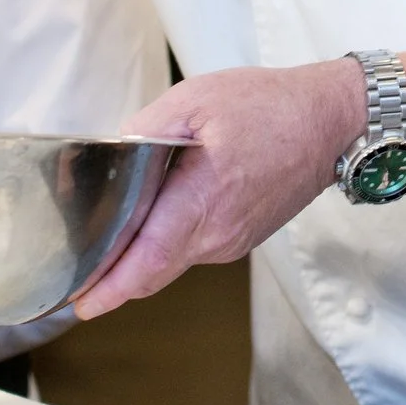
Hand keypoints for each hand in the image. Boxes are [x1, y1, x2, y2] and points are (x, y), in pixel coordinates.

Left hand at [73, 58, 363, 320]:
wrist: (328, 121)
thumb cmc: (269, 106)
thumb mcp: (196, 99)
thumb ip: (146, 130)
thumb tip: (113, 156)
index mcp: (204, 200)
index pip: (147, 261)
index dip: (109, 288)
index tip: (80, 304)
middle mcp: (218, 234)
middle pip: (151, 270)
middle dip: (112, 275)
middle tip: (77, 270)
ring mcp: (231, 242)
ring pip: (170, 260)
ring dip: (140, 253)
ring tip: (113, 230)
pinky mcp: (240, 239)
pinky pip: (192, 248)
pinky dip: (167, 240)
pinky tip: (158, 213)